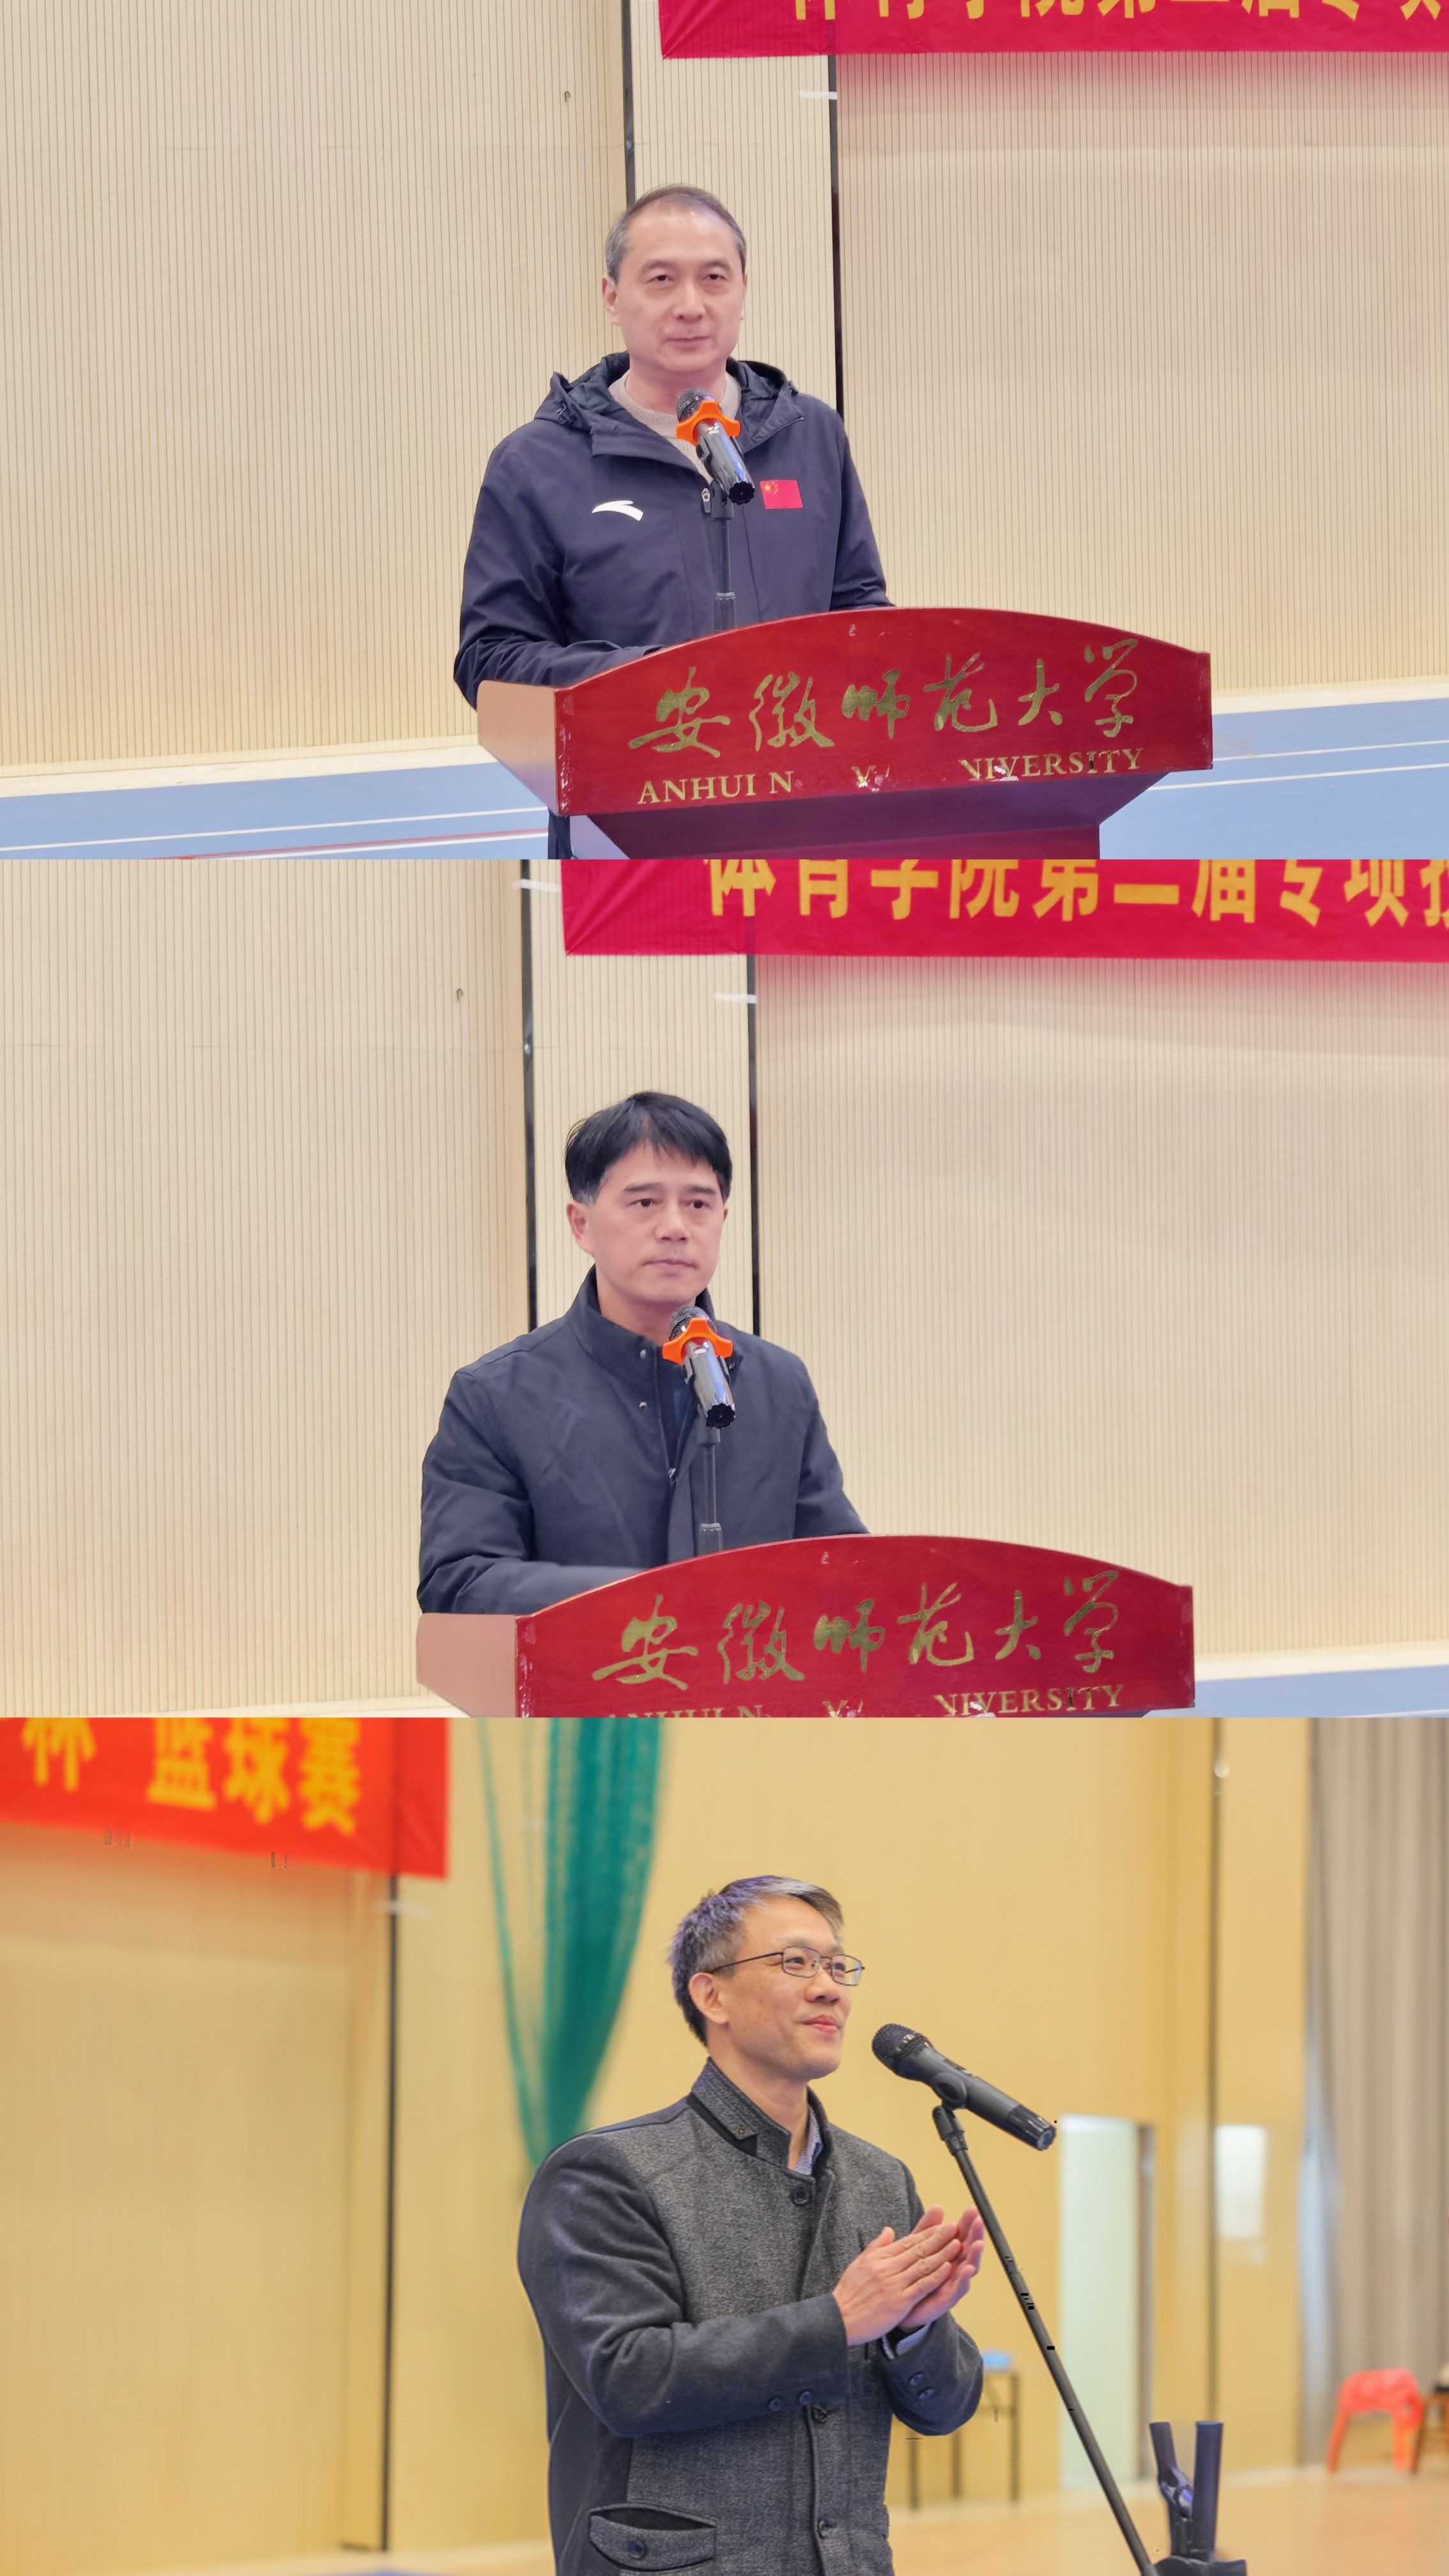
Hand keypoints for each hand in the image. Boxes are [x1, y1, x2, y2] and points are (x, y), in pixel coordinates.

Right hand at [832, 2206, 959, 2347]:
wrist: (839, 2318)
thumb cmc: (848, 2293)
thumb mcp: (859, 2263)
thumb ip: (876, 2246)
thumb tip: (889, 2230)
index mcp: (878, 2257)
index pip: (907, 2242)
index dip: (925, 2233)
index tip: (940, 2225)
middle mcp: (887, 2267)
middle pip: (918, 2250)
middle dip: (938, 2238)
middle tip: (953, 2227)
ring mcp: (894, 2284)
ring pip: (923, 2265)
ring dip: (942, 2254)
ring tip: (957, 2243)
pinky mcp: (899, 2302)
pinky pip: (921, 2286)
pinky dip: (935, 2276)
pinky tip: (947, 2268)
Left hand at [892, 2205, 985, 2336]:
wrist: (901, 2305)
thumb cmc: (913, 2275)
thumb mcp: (917, 2247)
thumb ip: (927, 2229)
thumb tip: (938, 2207)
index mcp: (948, 2254)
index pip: (961, 2235)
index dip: (967, 2223)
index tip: (972, 2209)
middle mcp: (954, 2267)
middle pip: (969, 2249)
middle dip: (975, 2235)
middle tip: (979, 2222)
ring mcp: (952, 2283)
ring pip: (968, 2268)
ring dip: (974, 2255)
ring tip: (978, 2243)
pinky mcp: (947, 2299)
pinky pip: (958, 2288)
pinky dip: (963, 2278)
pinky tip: (966, 2268)